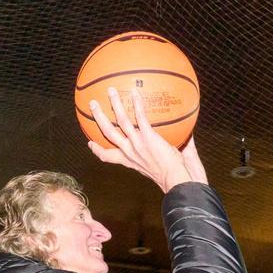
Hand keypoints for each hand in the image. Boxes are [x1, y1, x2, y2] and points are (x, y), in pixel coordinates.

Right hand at [87, 87, 207, 191]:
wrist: (176, 182)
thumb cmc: (174, 178)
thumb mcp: (161, 166)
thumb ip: (165, 152)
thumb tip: (182, 136)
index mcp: (130, 161)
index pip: (109, 157)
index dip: (98, 150)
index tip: (91, 143)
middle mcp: (130, 152)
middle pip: (108, 133)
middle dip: (98, 118)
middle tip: (93, 105)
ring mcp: (137, 145)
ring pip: (120, 121)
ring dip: (114, 104)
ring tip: (110, 90)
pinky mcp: (147, 139)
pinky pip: (140, 117)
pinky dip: (137, 104)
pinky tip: (135, 91)